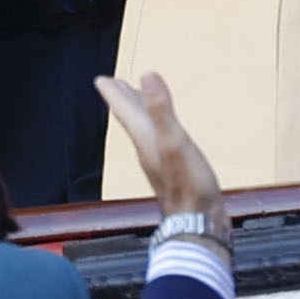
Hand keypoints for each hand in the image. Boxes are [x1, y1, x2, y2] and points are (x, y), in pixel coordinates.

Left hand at [95, 70, 226, 226]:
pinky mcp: (174, 171)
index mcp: (145, 137)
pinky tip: (166, 134)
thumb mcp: (174, 140)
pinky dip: (157, 130)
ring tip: (139, 101)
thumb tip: (147, 75)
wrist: (197, 223)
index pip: (124, 110)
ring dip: (140, 113)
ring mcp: (160, 161)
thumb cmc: (187, 184)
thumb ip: (161, 109)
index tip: (102, 79)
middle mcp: (148, 148)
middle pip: (131, 119)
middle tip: (116, 85)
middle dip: (124, 100)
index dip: (114, 93)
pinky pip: (160, 142)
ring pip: (145, 130)